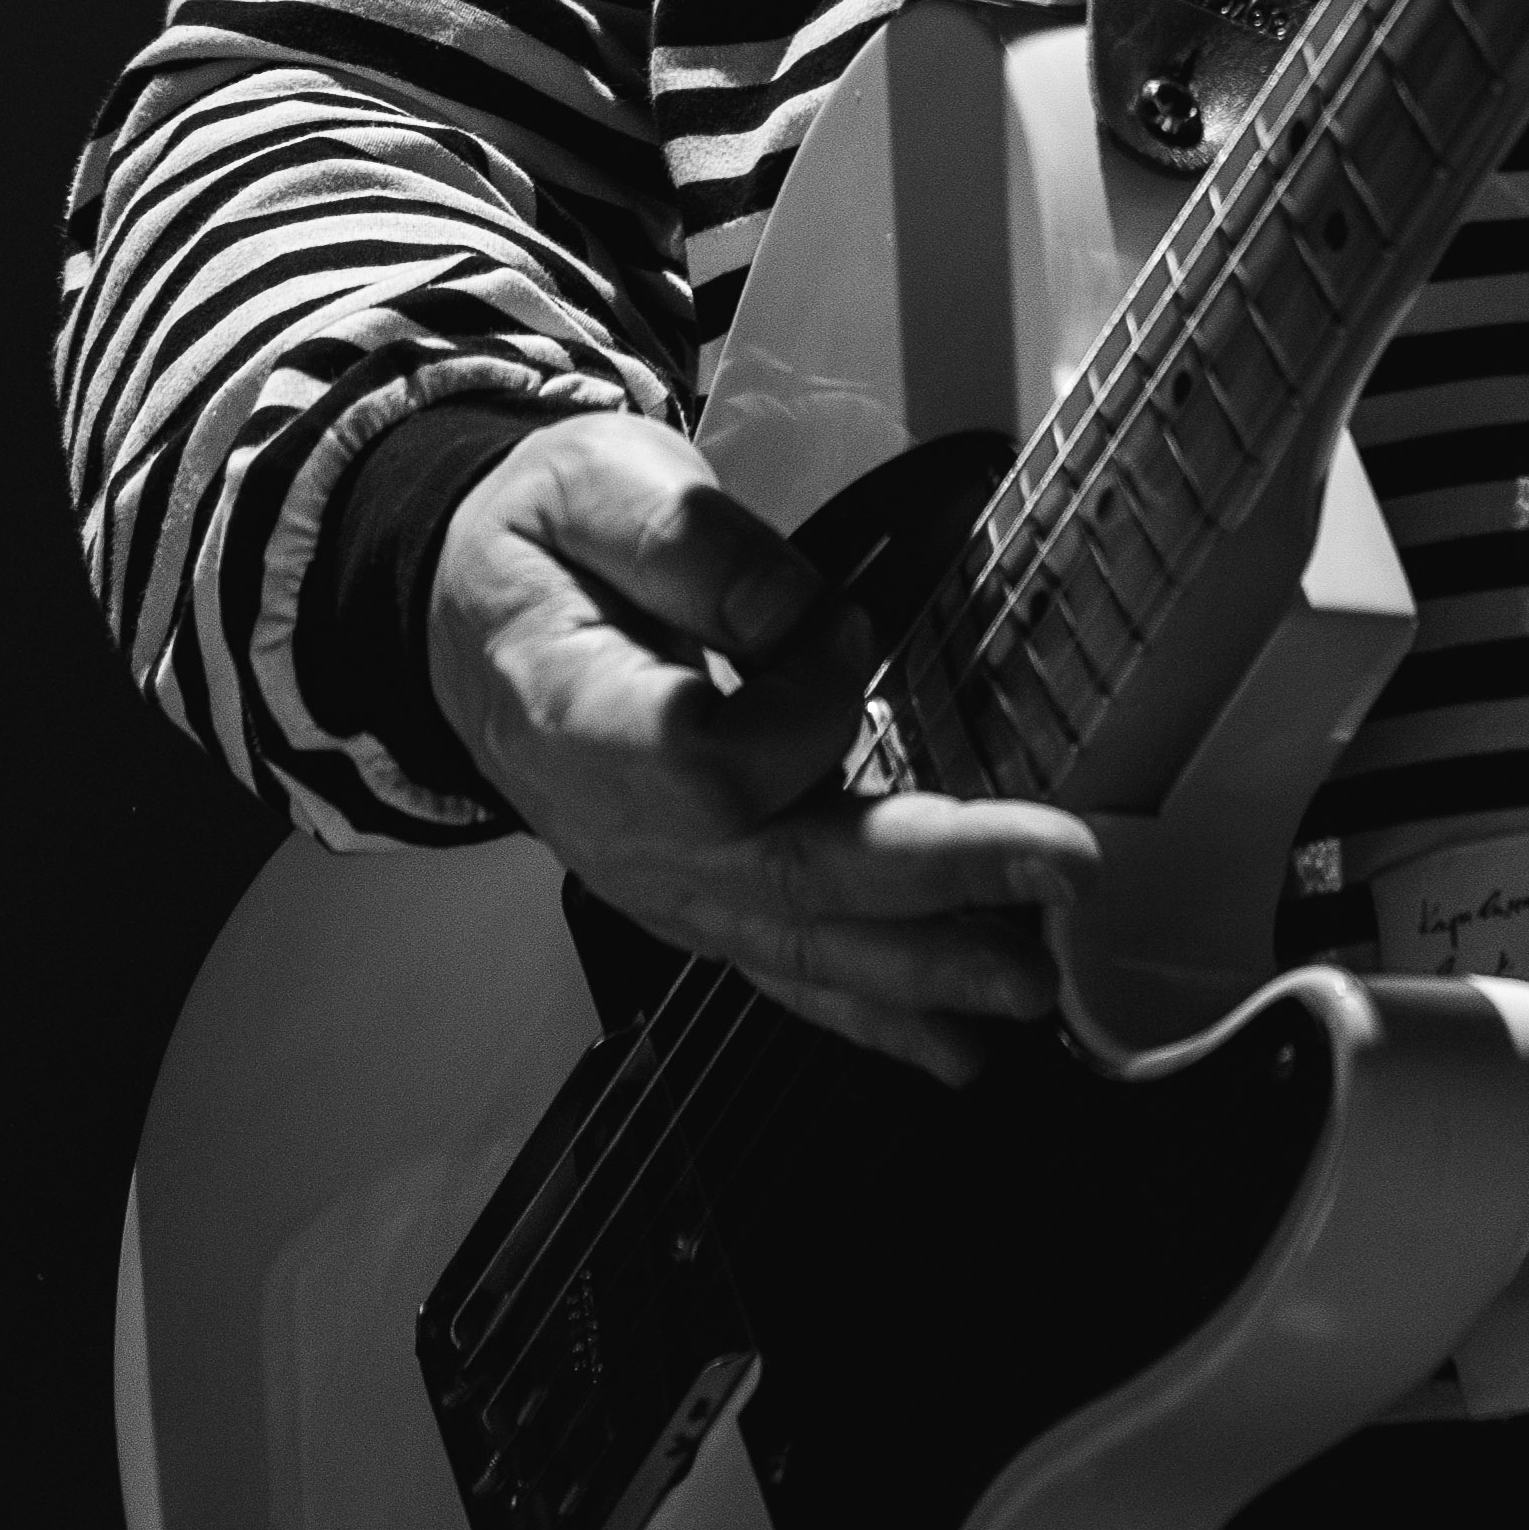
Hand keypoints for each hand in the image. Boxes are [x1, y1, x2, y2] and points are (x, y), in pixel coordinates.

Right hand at [426, 408, 1095, 1083]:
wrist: (471, 622)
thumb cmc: (538, 548)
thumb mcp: (589, 484)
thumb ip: (688, 542)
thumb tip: (800, 613)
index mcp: (576, 715)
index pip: (707, 759)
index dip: (798, 704)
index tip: (846, 622)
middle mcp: (618, 828)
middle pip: (784, 874)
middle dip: (933, 879)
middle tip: (1057, 871)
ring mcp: (660, 881)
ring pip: (798, 944)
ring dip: (925, 971)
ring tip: (1035, 983)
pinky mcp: (699, 900)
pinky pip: (789, 970)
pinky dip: (878, 1014)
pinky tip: (958, 1045)